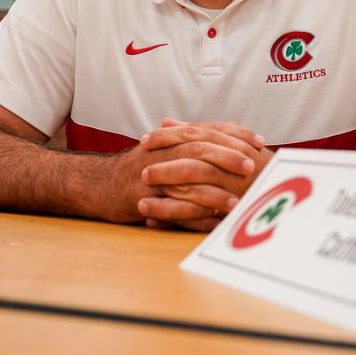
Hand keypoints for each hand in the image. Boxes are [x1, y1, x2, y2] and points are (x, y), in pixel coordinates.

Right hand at [101, 119, 260, 224]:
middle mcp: (162, 153)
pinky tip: (211, 224)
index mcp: (171, 139)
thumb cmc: (138, 168)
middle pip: (198, 149)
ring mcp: (151, 176)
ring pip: (186, 180)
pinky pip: (171, 209)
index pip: (207, 130)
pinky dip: (193, 216)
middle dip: (227, 156)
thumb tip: (228, 131)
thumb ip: (192, 140)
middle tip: (251, 166)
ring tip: (237, 202)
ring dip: (213, 192)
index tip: (258, 141)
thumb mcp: (164, 148)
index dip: (234, 134)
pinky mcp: (142, 199)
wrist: (97, 184)